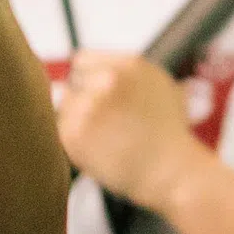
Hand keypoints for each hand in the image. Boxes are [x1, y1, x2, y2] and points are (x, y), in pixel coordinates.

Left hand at [56, 50, 202, 208]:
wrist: (172, 172)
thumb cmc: (170, 136)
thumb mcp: (163, 87)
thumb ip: (129, 74)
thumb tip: (102, 71)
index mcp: (128, 64)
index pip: (82, 61)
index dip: (88, 80)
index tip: (100, 99)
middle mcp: (106, 79)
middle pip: (72, 84)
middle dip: (83, 100)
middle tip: (105, 123)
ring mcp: (88, 105)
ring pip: (65, 107)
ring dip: (78, 121)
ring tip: (107, 139)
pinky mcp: (74, 131)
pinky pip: (62, 130)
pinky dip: (76, 142)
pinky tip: (100, 149)